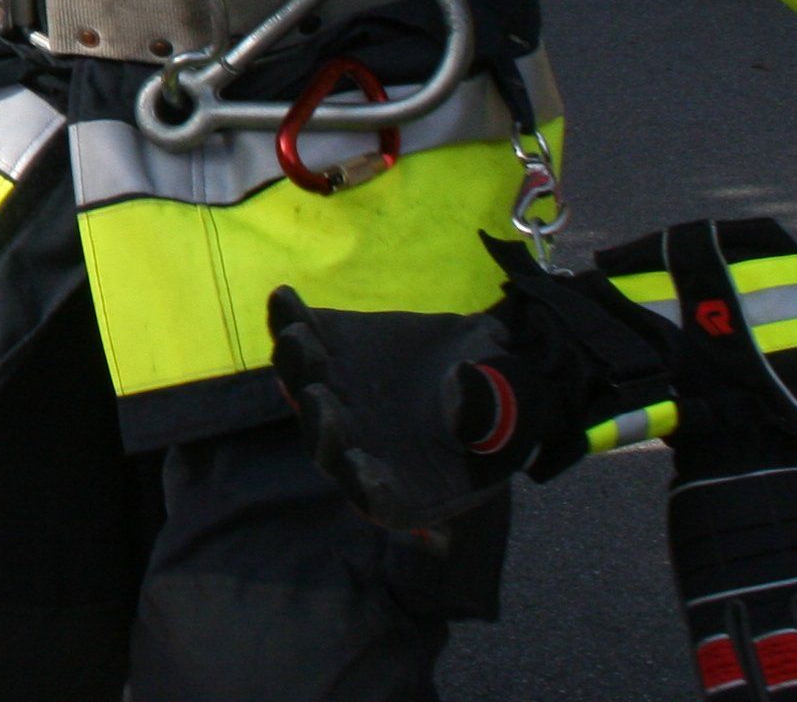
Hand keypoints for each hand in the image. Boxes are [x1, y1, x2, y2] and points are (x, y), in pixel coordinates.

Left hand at [268, 288, 522, 531]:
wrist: (479, 361)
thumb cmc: (500, 406)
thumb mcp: (511, 412)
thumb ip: (486, 411)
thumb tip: (456, 389)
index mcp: (409, 486)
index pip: (380, 501)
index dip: (371, 487)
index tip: (365, 467)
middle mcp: (358, 450)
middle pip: (328, 448)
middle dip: (323, 426)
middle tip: (322, 398)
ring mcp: (335, 403)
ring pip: (303, 392)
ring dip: (298, 367)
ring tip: (300, 336)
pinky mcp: (326, 357)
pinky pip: (299, 340)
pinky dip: (289, 319)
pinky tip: (285, 296)